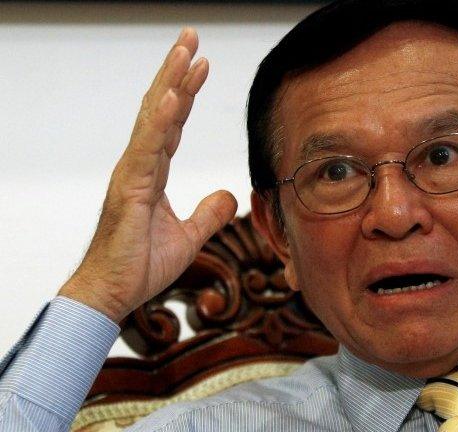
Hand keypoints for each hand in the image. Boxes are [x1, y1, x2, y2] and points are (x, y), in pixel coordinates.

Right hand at [58, 28, 237, 321]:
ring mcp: (133, 173)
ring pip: (154, 118)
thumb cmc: (139, 266)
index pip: (173, 123)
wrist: (113, 294)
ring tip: (186, 49)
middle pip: (162, 108)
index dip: (188, 93)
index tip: (204, 64)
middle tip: (192, 37)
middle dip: (178, 71)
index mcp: (152, 172)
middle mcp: (140, 164)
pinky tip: (175, 95)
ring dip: (171, 81)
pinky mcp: (130, 188)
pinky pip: (148, 147)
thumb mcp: (188, 237)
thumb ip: (208, 214)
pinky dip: (162, 120)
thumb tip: (229, 195)